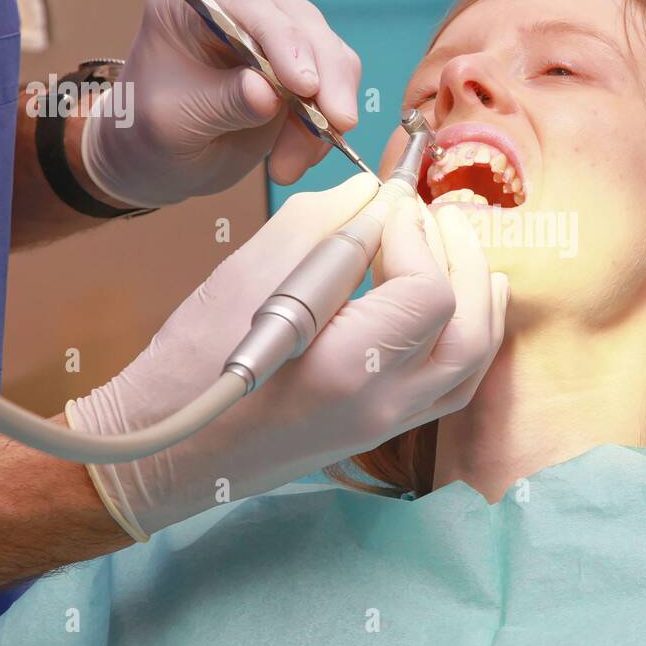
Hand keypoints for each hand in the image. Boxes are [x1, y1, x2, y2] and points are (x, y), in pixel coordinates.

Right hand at [70, 174, 508, 538]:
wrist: (166, 451)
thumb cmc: (188, 367)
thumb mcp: (245, 276)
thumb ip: (319, 225)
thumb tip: (371, 194)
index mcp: (345, 369)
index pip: (428, 293)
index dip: (416, 236)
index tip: (387, 202)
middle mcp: (382, 405)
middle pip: (468, 328)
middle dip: (463, 257)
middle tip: (433, 211)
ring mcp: (388, 424)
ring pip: (473, 360)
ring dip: (479, 294)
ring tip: (456, 242)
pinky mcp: (383, 428)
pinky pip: (455, 383)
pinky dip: (470, 334)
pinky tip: (464, 296)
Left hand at [81, 0, 361, 207]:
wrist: (156, 159)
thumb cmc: (148, 132)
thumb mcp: (174, 123)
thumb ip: (224, 103)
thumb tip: (270, 95)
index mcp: (193, 0)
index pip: (250, 6)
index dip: (285, 42)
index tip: (306, 86)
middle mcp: (239, 5)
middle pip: (303, 25)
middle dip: (324, 80)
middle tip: (335, 124)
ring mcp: (274, 35)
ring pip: (330, 59)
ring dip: (324, 114)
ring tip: (291, 164)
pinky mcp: (298, 67)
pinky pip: (332, 89)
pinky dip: (325, 127)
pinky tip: (300, 158)